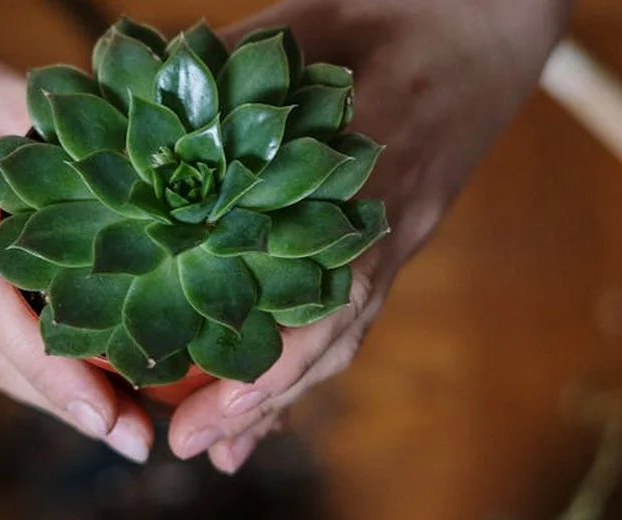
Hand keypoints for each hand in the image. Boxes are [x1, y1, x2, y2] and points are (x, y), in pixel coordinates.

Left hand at [168, 0, 573, 471]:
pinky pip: (361, 305)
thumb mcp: (295, 32)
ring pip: (345, 334)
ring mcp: (399, 233)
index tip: (205, 413)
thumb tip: (133, 113)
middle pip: (327, 341)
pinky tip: (283, 381)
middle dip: (261, 404)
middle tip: (190, 449)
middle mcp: (381, 225)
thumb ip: (222, 77)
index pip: (312, 303)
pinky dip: (318, 352)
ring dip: (289, 393)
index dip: (265, 370)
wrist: (488, 17)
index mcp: (355, 183)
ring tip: (228, 442)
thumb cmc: (391, 9)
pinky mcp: (405, 229)